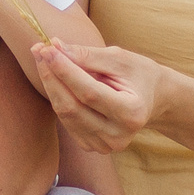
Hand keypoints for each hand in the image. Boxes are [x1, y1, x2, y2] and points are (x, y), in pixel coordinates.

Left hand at [30, 39, 162, 153]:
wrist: (153, 99)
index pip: (90, 92)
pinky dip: (58, 97)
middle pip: (73, 107)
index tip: (48, 49)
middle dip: (52, 76)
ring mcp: (105, 145)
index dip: (65, 71)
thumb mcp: (119, 59)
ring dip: (50, 85)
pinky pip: (66, 121)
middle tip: (40, 50)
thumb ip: (87, 56)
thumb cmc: (138, 74)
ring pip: (65, 115)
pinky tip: (56, 78)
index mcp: (132, 112)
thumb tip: (55, 48)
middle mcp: (119, 135)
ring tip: (45, 58)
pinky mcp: (92, 146)